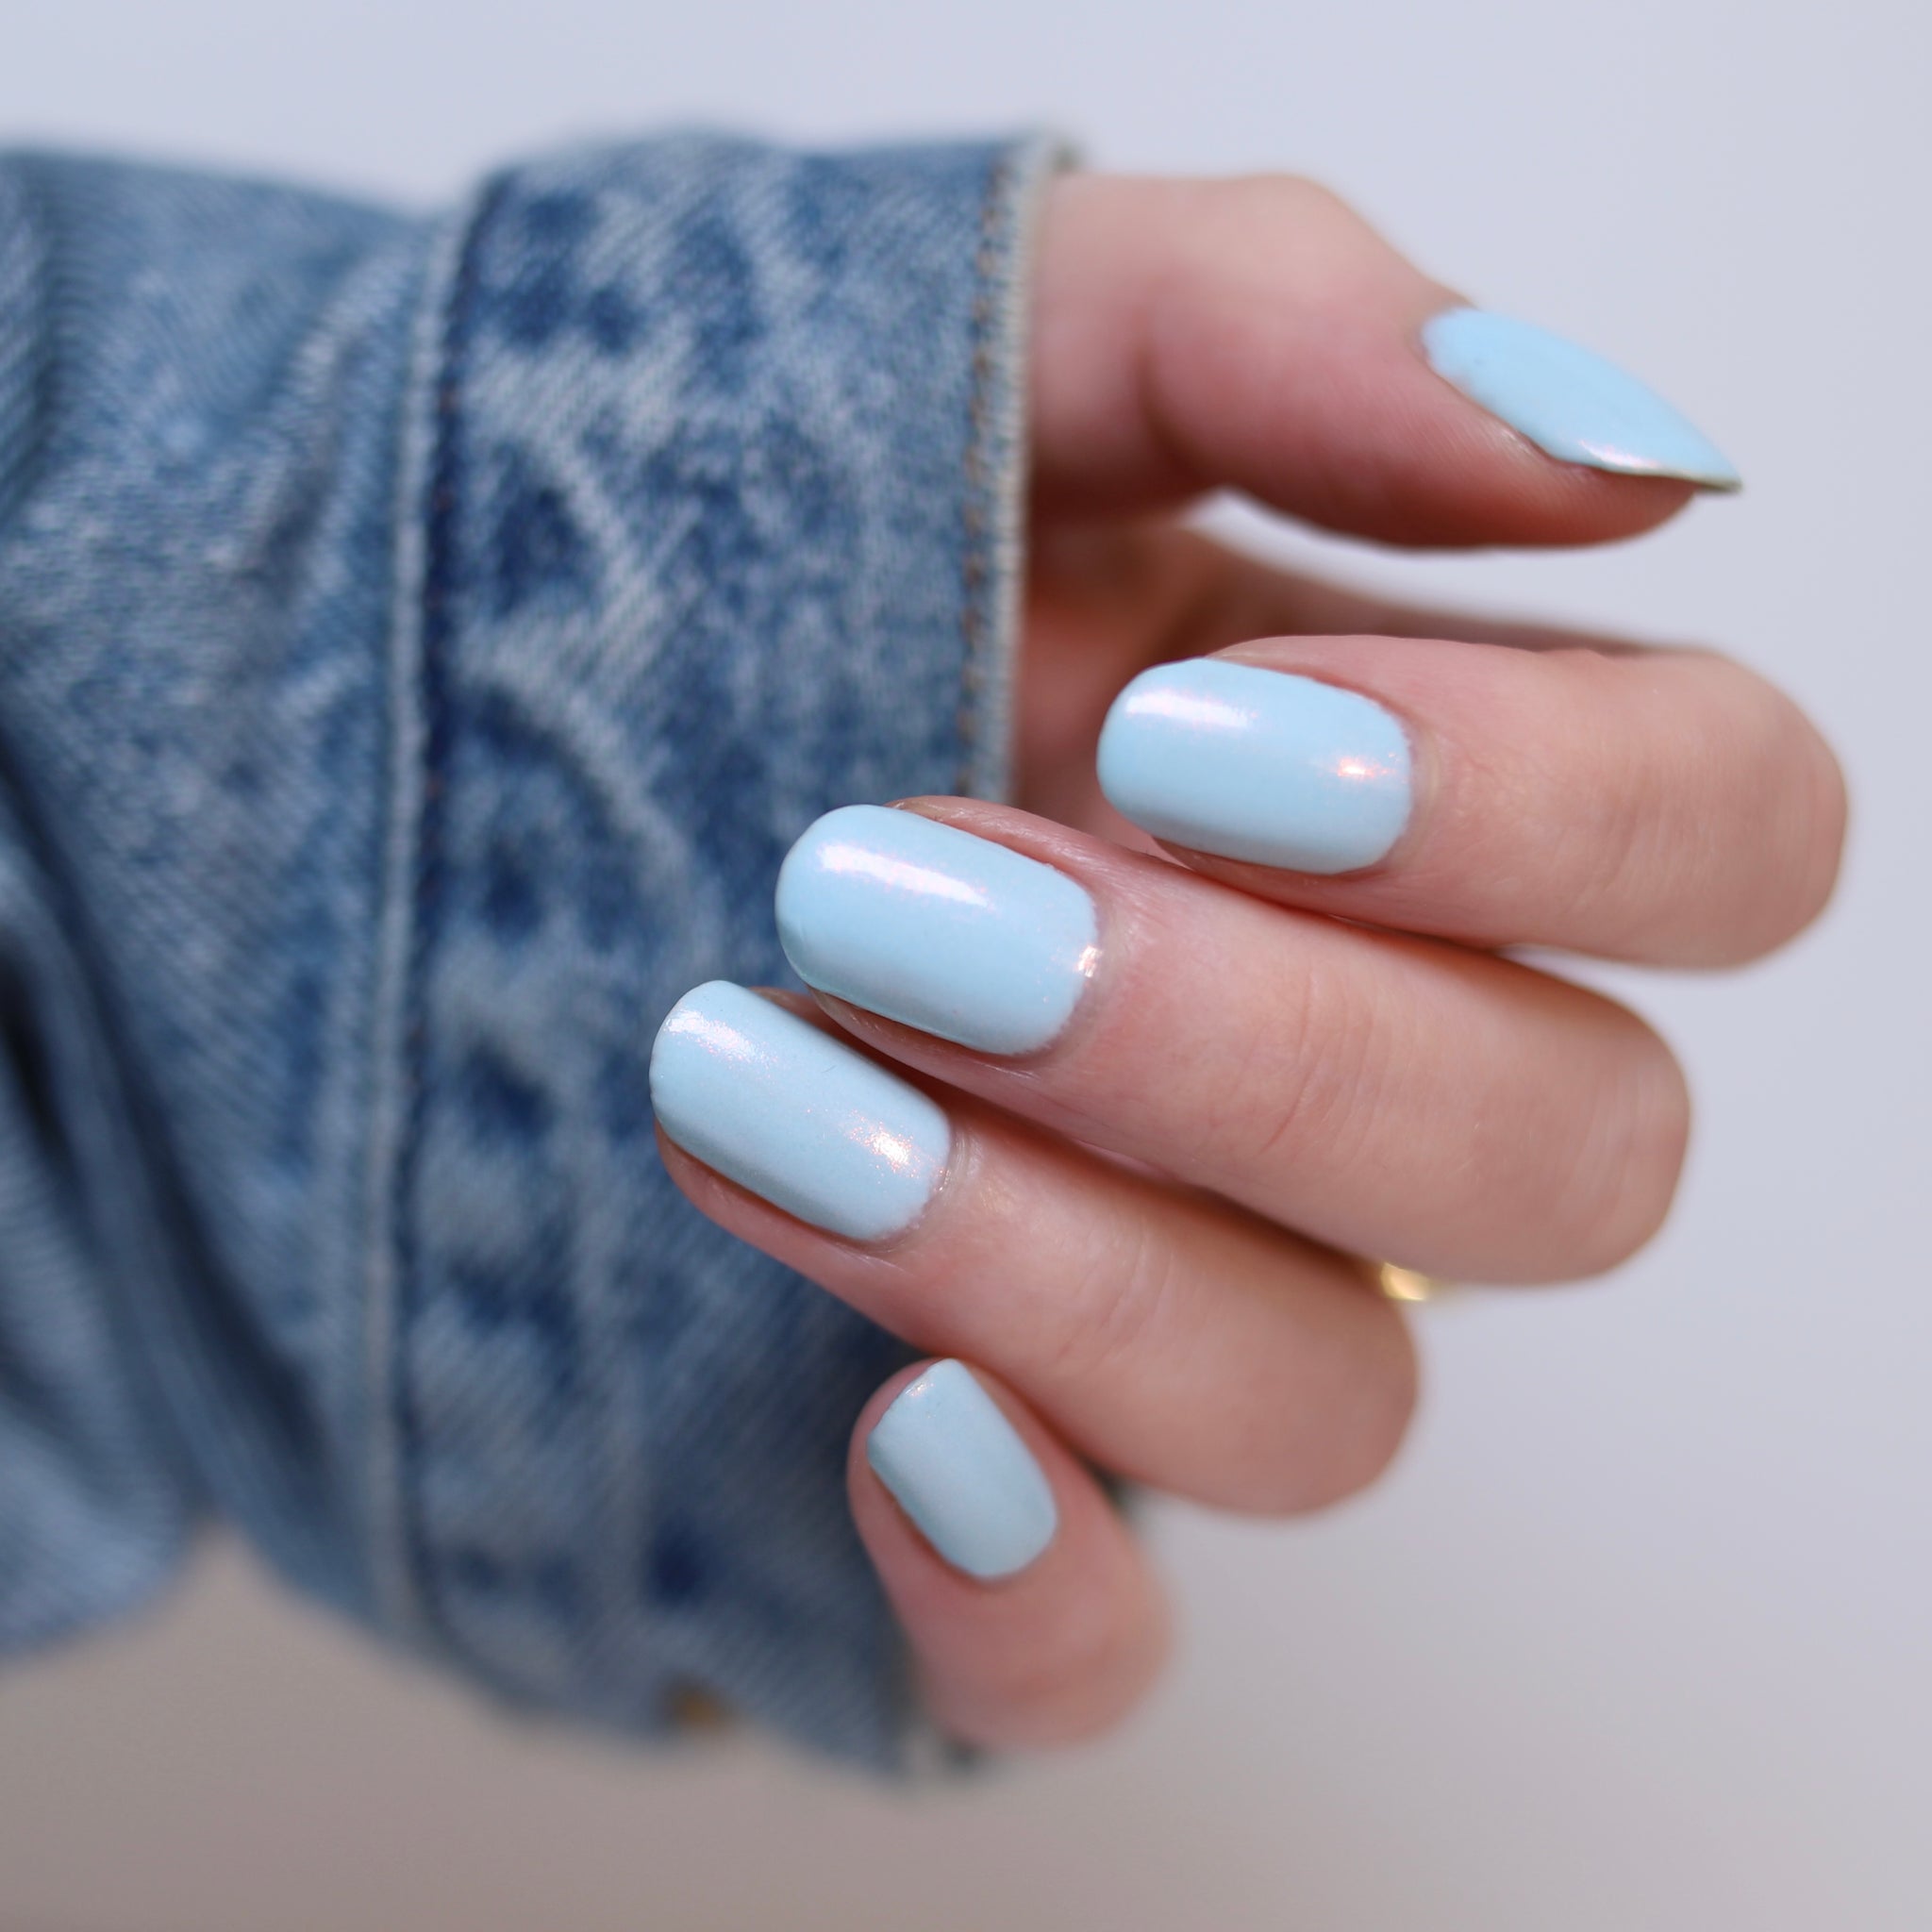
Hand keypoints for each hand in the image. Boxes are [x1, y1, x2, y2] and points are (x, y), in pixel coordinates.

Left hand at [650, 174, 1844, 1749]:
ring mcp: (1181, 1298)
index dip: (1545, 810)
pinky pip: (1101, 1650)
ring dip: (1074, 1265)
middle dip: (1255, 1042)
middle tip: (911, 901)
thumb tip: (1630, 467)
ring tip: (763, 1086)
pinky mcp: (990, 1484)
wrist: (435, 730)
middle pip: (1560, 1161)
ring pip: (1326, 1406)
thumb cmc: (742, 524)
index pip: (1720, 839)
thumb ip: (1289, 334)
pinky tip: (890, 1437)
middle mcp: (1343, 1074)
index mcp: (1400, 794)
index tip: (1191, 740)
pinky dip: (1031, 1586)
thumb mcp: (985, 351)